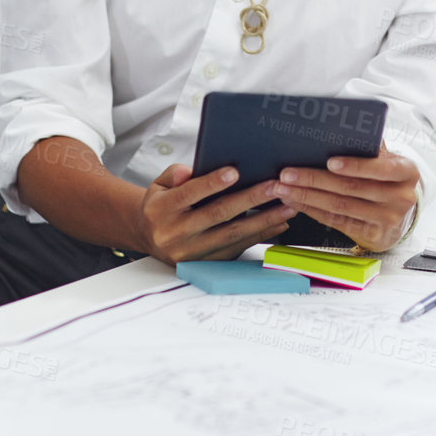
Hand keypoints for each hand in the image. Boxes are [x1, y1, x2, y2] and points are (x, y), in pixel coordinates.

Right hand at [133, 164, 297, 262]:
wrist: (149, 237)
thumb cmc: (161, 205)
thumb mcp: (158, 185)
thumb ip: (174, 174)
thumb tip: (188, 171)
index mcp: (162, 211)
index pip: (189, 194)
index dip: (212, 183)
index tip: (235, 171)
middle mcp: (175, 234)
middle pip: (217, 214)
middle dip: (250, 199)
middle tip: (275, 186)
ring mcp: (191, 253)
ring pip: (232, 234)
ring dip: (263, 220)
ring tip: (286, 206)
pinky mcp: (206, 263)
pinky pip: (237, 248)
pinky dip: (260, 236)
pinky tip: (278, 224)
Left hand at [272, 149, 419, 251]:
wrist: (400, 214)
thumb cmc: (387, 178)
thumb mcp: (388, 160)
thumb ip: (370, 147)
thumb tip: (341, 129)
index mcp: (406, 172)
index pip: (380, 168)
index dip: (354, 166)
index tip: (329, 161)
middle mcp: (400, 197)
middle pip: (351, 188)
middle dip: (315, 180)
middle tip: (288, 173)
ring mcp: (386, 219)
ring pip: (340, 206)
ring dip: (307, 197)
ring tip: (283, 188)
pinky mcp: (371, 235)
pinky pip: (336, 221)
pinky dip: (312, 210)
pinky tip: (295, 202)